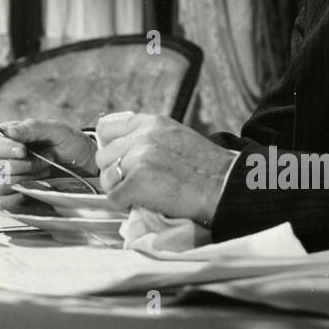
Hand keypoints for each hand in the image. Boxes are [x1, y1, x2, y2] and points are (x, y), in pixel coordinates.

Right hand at [0, 119, 96, 212]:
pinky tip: (31, 191)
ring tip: (44, 174)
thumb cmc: (72, 145)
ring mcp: (10, 180)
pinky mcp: (16, 199)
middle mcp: (6, 158)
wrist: (89, 168)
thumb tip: (10, 132)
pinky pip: (1, 203)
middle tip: (45, 161)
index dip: (1, 146)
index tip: (22, 150)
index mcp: (11, 138)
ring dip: (23, 179)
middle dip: (21, 164)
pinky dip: (14, 199)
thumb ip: (32, 128)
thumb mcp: (57, 130)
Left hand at [94, 112, 237, 225]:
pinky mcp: (137, 183)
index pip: (106, 127)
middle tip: (134, 182)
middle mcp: (142, 137)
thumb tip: (123, 146)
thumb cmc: (207, 167)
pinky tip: (145, 203)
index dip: (109, 145)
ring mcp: (137, 159)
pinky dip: (126, 205)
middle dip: (114, 172)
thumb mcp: (176, 135)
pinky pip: (115, 198)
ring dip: (120, 189)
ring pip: (106, 178)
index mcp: (151, 123)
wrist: (225, 187)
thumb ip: (148, 136)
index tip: (116, 157)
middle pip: (103, 156)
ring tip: (142, 193)